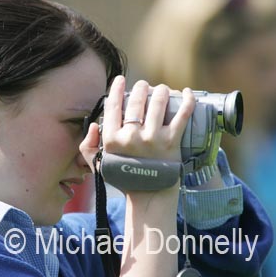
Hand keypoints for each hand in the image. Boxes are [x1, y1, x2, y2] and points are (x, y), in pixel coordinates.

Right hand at [80, 76, 194, 171]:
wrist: (149, 196)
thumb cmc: (124, 178)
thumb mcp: (98, 164)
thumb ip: (87, 145)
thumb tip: (93, 124)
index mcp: (112, 140)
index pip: (113, 107)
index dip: (117, 89)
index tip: (121, 80)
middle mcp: (131, 137)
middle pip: (137, 100)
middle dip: (141, 87)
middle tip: (144, 86)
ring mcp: (153, 139)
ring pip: (158, 102)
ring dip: (161, 91)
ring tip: (162, 90)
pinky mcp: (172, 142)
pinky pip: (182, 115)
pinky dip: (187, 100)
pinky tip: (187, 92)